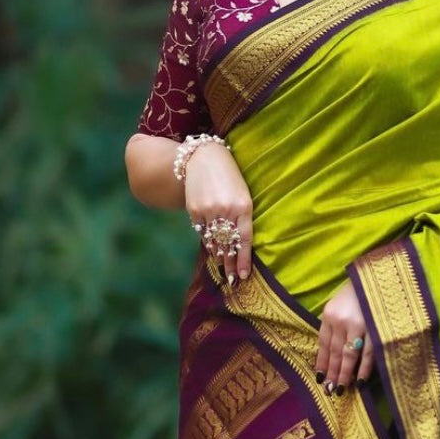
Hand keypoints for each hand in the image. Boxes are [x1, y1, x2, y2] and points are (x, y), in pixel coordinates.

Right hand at [184, 141, 252, 283]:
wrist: (204, 157)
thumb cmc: (230, 177)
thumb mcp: (243, 194)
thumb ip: (242, 217)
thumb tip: (238, 244)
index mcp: (243, 206)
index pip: (244, 239)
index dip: (243, 260)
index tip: (243, 275)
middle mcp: (226, 210)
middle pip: (228, 244)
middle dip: (230, 265)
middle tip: (232, 281)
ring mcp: (208, 210)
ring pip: (214, 241)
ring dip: (219, 257)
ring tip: (223, 270)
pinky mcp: (194, 210)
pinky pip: (202, 232)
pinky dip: (208, 242)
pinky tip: (213, 251)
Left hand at [316, 279, 375, 393]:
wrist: (381, 275)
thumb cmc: (360, 290)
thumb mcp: (339, 303)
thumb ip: (333, 323)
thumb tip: (329, 350)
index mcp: (330, 314)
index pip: (323, 344)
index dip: (322, 363)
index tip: (320, 378)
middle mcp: (341, 321)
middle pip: (335, 352)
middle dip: (332, 373)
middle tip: (330, 390)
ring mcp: (359, 325)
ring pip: (349, 356)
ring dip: (345, 374)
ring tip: (342, 389)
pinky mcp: (375, 329)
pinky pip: (368, 354)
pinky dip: (364, 369)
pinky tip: (360, 380)